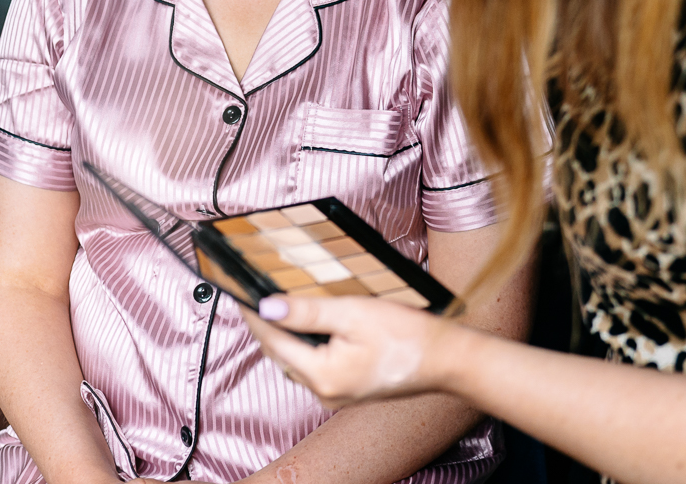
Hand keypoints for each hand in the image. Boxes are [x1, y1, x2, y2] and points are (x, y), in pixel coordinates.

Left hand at [240, 295, 462, 408]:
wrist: (445, 359)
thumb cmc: (407, 336)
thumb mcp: (353, 313)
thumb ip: (308, 310)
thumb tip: (268, 306)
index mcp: (323, 376)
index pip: (273, 340)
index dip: (254, 315)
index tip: (240, 293)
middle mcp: (325, 392)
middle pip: (281, 353)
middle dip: (267, 324)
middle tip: (253, 294)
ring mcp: (336, 393)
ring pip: (296, 360)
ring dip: (285, 334)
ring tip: (277, 304)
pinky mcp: (347, 388)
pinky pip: (314, 365)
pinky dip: (304, 344)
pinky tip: (307, 324)